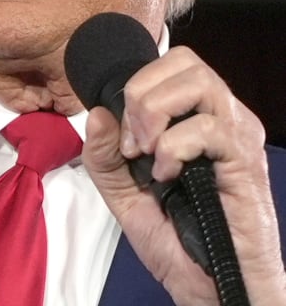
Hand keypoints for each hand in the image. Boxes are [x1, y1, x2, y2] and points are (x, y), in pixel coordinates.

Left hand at [83, 46, 285, 304]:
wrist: (208, 283)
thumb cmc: (174, 237)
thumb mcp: (122, 193)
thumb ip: (103, 154)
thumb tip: (98, 111)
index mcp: (196, 117)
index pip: (171, 63)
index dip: (136, 86)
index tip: (123, 136)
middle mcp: (222, 117)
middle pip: (185, 62)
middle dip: (142, 95)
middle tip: (133, 143)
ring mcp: (237, 136)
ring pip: (198, 82)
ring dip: (156, 115)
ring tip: (148, 155)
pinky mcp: (246, 161)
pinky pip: (207, 128)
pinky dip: (173, 149)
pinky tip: (168, 177)